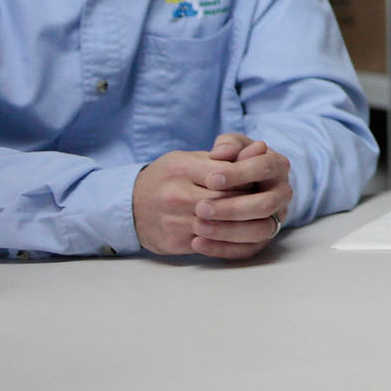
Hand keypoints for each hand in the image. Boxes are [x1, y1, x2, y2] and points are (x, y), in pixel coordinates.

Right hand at [131, 135, 288, 258]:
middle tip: (260, 196)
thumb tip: (261, 148)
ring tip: (252, 214)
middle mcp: (175, 195)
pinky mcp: (174, 242)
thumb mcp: (190, 157)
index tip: (257, 177)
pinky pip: (209, 242)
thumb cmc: (168, 177)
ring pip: (220, 224)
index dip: (247, 176)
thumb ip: (226, 155)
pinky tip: (236, 230)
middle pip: (226, 199)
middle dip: (248, 199)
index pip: (226, 174)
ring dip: (240, 221)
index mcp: (181, 169)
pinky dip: (226, 238)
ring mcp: (174, 221)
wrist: (129, 205)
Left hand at [193, 134, 290, 258]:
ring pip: (261, 231)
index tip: (210, 179)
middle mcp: (282, 193)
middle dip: (233, 208)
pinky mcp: (262, 239)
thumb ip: (228, 145)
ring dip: (228, 231)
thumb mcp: (232, 146)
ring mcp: (275, 218)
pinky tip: (197, 243)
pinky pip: (248, 250)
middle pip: (266, 204)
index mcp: (278, 166)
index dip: (239, 174)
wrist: (234, 186)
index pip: (265, 167)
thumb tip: (221, 153)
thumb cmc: (231, 162)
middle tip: (200, 208)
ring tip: (197, 227)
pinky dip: (223, 249)